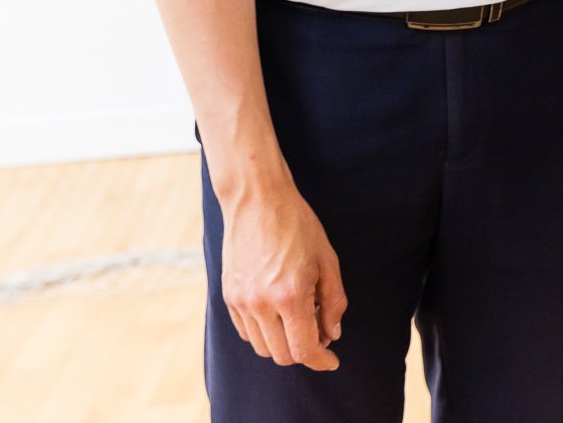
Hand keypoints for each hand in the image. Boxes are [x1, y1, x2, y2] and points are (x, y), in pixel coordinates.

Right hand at [218, 182, 347, 369]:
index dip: (321, 360)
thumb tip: (332, 335)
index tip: (332, 361)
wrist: (257, 201)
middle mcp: (261, 304)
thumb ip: (333, 302)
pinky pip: (246, 331)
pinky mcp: (228, 296)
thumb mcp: (328, 261)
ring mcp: (241, 302)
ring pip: (263, 347)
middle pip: (283, 355)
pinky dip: (264, 332)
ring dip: (283, 343)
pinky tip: (278, 312)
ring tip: (300, 317)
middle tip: (320, 332)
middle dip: (305, 351)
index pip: (304, 349)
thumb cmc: (298, 226)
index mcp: (290, 296)